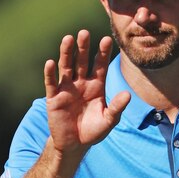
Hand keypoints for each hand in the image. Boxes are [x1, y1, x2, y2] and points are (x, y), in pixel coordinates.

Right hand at [44, 30, 129, 155]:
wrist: (75, 145)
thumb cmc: (94, 130)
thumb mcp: (108, 120)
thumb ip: (117, 107)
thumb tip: (128, 94)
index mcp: (96, 85)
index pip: (100, 65)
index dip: (103, 53)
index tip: (107, 39)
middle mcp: (82, 83)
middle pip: (82, 61)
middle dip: (84, 47)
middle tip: (85, 32)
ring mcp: (67, 89)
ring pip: (66, 67)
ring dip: (66, 53)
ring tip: (68, 39)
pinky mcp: (54, 98)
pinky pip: (52, 83)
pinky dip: (50, 73)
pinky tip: (50, 62)